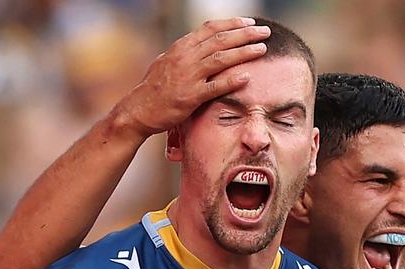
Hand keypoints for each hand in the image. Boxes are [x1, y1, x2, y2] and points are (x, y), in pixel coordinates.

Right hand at [115, 17, 270, 137]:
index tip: (250, 23)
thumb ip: (185, 53)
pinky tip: (247, 77)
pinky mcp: (190, 96)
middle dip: (245, 34)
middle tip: (265, 32)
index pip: (211, 29)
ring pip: (221, 59)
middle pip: (220, 40)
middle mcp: (185, 57)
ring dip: (244, 52)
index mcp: (181, 47)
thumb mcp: (167, 62)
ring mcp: (188, 76)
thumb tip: (199, 46)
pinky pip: (215, 87)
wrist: (138, 110)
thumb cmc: (154, 88)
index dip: (233, 24)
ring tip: (262, 49)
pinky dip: (231, 81)